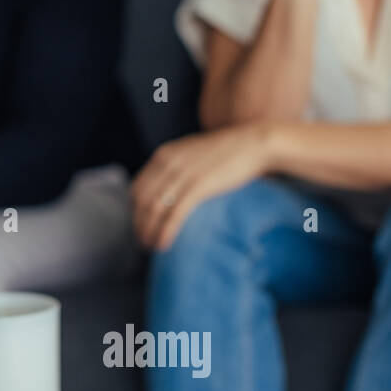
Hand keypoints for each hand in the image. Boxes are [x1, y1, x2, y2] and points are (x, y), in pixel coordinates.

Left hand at [131, 124, 274, 250]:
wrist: (256, 143)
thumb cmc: (229, 150)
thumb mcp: (194, 152)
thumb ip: (178, 165)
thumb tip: (171, 187)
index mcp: (164, 155)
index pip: (137, 187)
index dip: (134, 209)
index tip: (140, 224)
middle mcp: (168, 163)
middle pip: (141, 200)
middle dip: (138, 223)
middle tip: (142, 241)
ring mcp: (182, 175)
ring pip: (154, 209)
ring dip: (148, 231)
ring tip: (150, 247)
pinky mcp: (198, 186)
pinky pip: (174, 214)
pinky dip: (165, 232)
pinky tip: (163, 245)